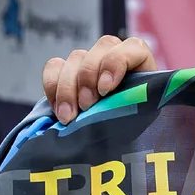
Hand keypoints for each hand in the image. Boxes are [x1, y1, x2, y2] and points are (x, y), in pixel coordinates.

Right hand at [42, 35, 156, 123]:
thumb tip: (122, 110)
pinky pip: (54, 67)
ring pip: (76, 57)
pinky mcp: (68, 73)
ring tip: (69, 117)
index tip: (105, 89)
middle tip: (86, 106)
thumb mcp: (142, 121)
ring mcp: (91, 63)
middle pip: (101, 48)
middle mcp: (116, 57)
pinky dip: (52, 87)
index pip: (133, 48)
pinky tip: (58, 111)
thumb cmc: (135, 131)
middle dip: (89, 77)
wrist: (116, 146)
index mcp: (142, 66)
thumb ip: (136, 108)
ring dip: (69, 88)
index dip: (116, 63)